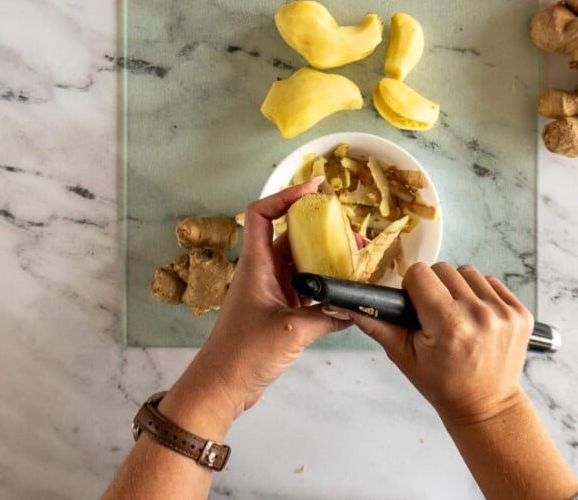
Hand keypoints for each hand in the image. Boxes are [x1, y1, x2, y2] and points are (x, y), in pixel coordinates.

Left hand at [170, 179, 351, 429]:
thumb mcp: (292, 331)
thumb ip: (327, 315)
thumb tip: (354, 307)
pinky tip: (345, 294)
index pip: (261, 214)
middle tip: (351, 233)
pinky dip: (324, 288)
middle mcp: (262, 273)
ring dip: (326, 261)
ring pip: (301, 265)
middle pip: (291, 237)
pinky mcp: (278, 313)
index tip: (315, 190)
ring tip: (356, 261)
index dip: (285, 196)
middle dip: (321, 231)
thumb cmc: (242, 355)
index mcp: (255, 265)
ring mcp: (270, 293)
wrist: (221, 388)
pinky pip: (305, 291)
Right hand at [350, 262, 533, 424]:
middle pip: (444, 269)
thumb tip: (349, 304)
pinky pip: (493, 283)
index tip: (416, 305)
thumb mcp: (404, 358)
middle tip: (435, 314)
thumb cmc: (443, 384)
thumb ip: (378, 326)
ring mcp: (504, 313)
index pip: (421, 273)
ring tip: (457, 315)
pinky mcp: (520, 313)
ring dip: (459, 289)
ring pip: (469, 273)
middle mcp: (479, 315)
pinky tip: (477, 319)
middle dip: (435, 287)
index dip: (413, 287)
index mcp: (449, 325)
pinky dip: (482, 295)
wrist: (486, 405)